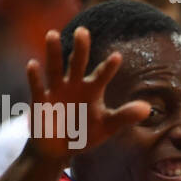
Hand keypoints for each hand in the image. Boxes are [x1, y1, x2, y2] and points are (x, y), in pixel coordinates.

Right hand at [24, 27, 150, 162]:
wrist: (59, 150)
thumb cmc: (85, 133)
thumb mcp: (107, 126)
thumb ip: (124, 116)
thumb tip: (148, 109)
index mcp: (92, 89)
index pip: (102, 75)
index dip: (108, 67)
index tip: (117, 57)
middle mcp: (74, 85)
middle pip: (77, 63)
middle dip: (80, 48)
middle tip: (83, 30)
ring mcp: (56, 92)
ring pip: (54, 69)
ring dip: (53, 53)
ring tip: (52, 34)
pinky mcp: (40, 102)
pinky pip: (37, 87)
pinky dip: (35, 77)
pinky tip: (33, 64)